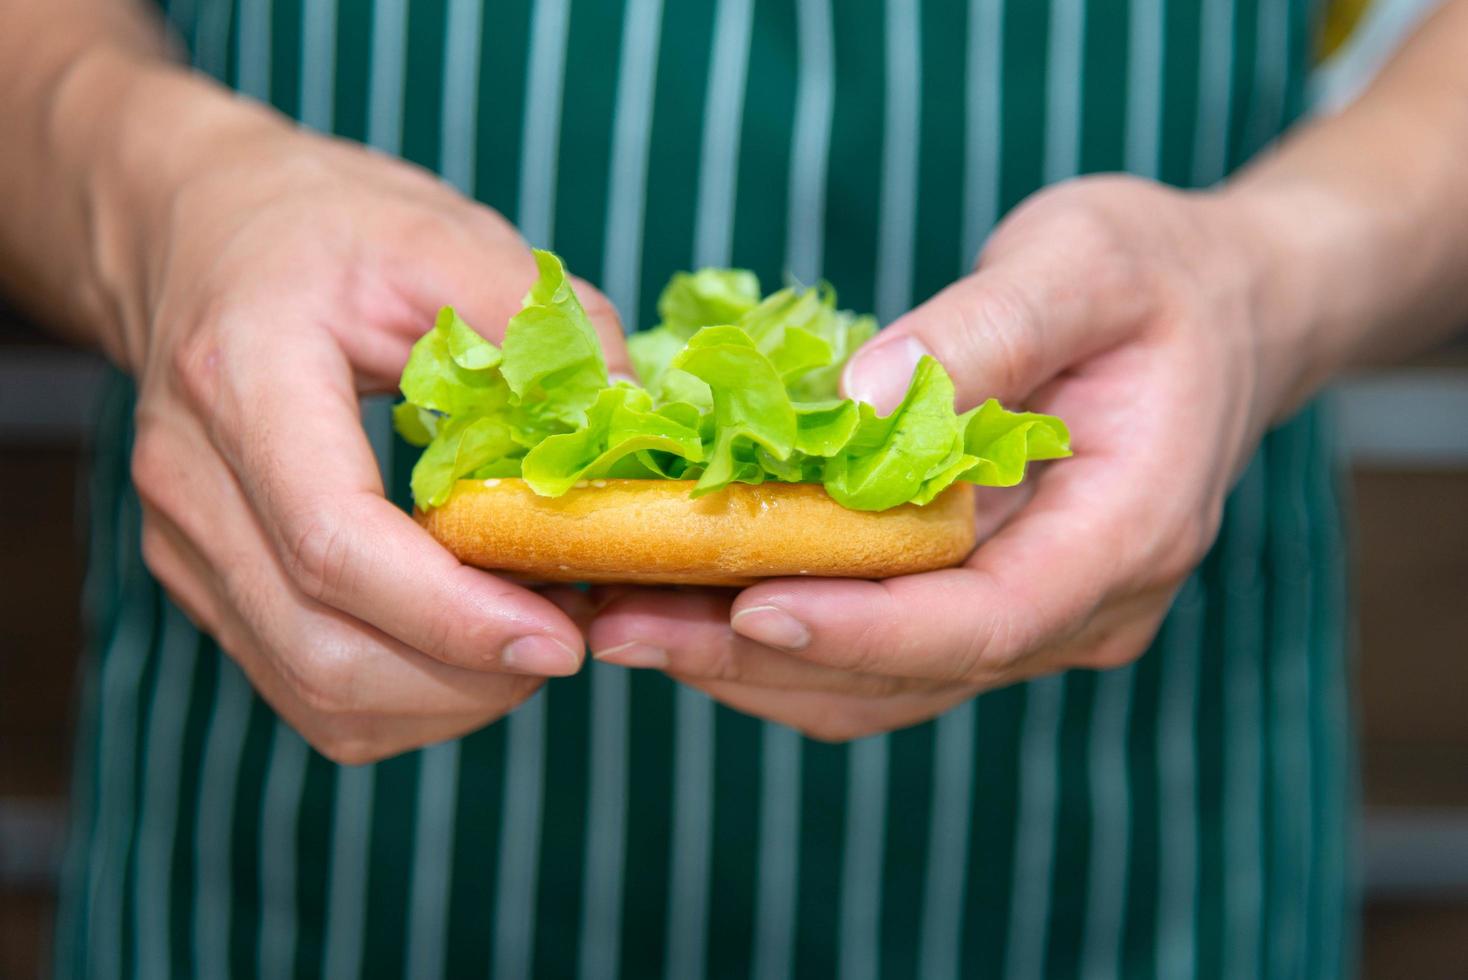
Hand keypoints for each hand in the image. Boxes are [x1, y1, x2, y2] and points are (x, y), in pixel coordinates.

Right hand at [117, 99, 632, 762]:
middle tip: (572, 636)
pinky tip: (469, 645)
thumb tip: (635, 422)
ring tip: (531, 637)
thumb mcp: (441, 235)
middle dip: (468, 676)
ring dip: (444, 697)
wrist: (200, 230)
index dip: (455, 615)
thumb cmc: (323, 226)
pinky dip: (403, 696)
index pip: (336, 542)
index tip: (563, 638)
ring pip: (313, 689)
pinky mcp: (209, 581)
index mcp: (245, 380)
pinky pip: (304, 686)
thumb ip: (543, 324)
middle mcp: (192, 481)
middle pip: (322, 646)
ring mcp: (188, 542)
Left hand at [586, 176, 1309, 740]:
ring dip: (754, 666)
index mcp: (1127, 532)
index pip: (986, 618)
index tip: (744, 609)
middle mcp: (1085, 605)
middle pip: (914, 670)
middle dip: (763, 656)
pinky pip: (884, 655)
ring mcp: (1041, 617)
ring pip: (887, 685)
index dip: (863, 628)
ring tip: (624, 622)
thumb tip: (856, 402)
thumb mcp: (1080, 262)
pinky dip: (789, 642)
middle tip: (621, 625)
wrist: (1222, 311)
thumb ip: (980, 332)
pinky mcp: (994, 604)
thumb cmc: (1157, 276)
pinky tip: (695, 607)